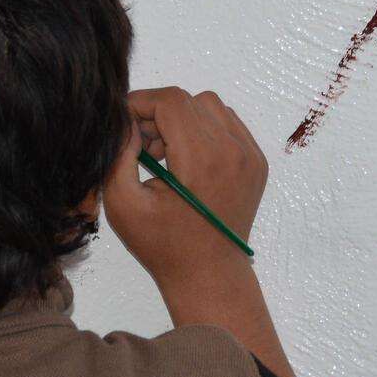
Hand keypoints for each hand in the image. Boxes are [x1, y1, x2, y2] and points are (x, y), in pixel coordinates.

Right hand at [102, 87, 268, 286]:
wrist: (210, 275)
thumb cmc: (163, 246)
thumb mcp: (123, 205)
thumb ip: (118, 155)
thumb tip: (125, 120)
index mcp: (203, 159)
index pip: (171, 101)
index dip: (141, 103)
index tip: (124, 124)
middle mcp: (233, 150)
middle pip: (190, 101)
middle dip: (159, 113)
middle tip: (143, 146)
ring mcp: (251, 156)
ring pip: (211, 107)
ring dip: (183, 120)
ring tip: (166, 154)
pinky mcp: (257, 162)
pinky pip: (229, 124)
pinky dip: (205, 130)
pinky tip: (189, 160)